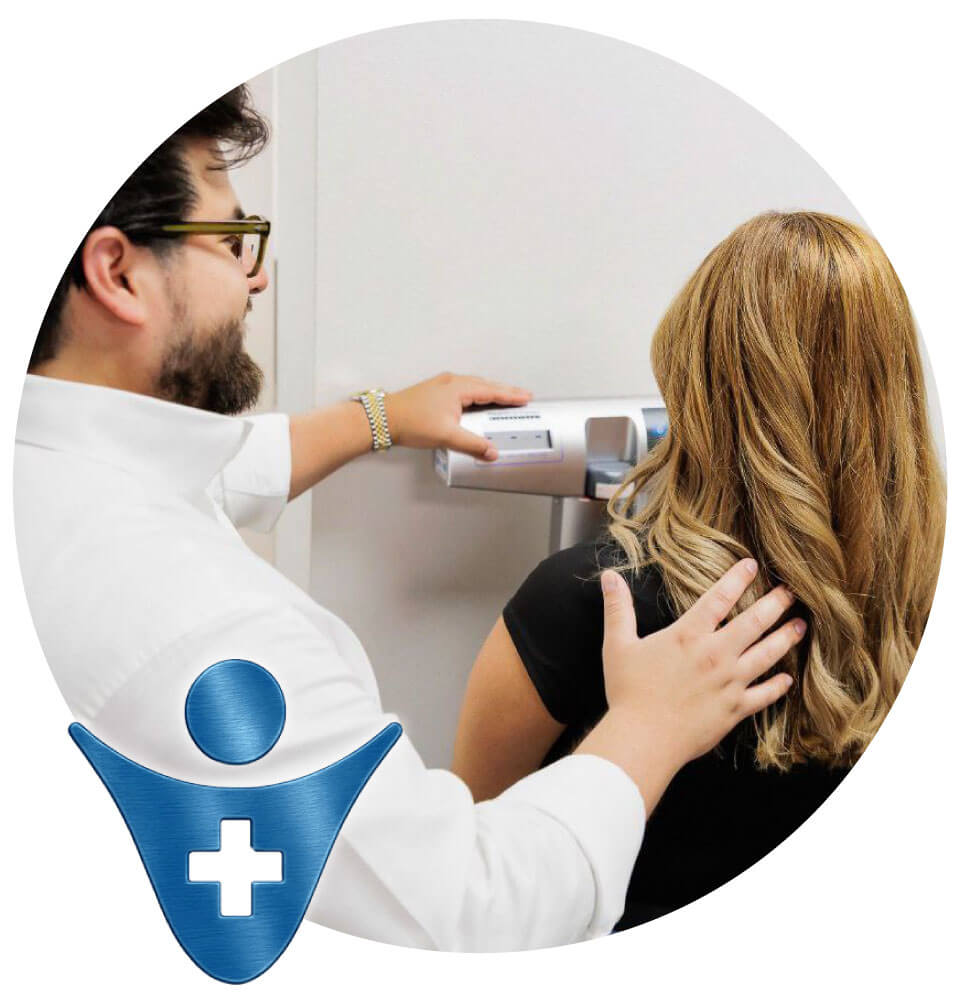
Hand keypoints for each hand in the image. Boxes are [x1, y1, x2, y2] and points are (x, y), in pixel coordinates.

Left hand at [384, 373, 531, 460]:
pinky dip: (475, 395)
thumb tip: (491, 452)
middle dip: (504, 392)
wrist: (383, 419)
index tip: (526, 397)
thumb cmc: (410, 421)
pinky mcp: (435, 392)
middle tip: (520, 397)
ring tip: (502, 400)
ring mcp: (442, 385)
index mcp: (458, 388)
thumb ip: (472, 444)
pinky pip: (462, 390)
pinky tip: (475, 404)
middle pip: (485, 385)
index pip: (492, 390)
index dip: (511, 395)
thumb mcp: (446, 436)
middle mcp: (451, 382)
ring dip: (489, 392)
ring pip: (473, 387)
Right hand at [601, 558, 801, 768]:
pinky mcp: (734, 710)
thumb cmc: (628, 692)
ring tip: (800, 625)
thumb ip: (617, 608)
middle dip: (774, 604)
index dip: (736, 578)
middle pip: (753, 622)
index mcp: (688, 636)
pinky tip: (787, 679)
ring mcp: (728, 683)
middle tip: (791, 591)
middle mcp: (714, 655)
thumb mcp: (617, 645)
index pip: (718, 599)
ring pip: (766, 655)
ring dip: (785, 638)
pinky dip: (777, 686)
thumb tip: (608, 576)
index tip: (752, 564)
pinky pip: (763, 696)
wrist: (644, 738)